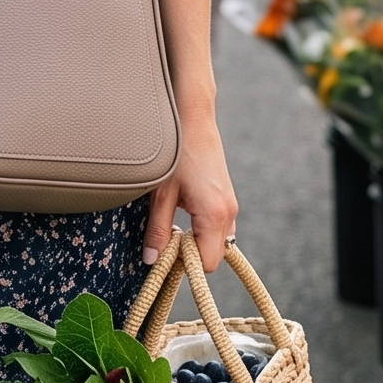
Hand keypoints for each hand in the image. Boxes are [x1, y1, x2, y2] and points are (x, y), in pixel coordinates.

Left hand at [143, 108, 236, 274]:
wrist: (194, 118)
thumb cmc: (177, 152)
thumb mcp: (161, 194)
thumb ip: (157, 230)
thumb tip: (152, 261)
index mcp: (214, 215)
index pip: (206, 264)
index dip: (185, 264)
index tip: (166, 252)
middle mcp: (229, 213)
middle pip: (214, 255)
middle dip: (191, 254)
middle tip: (167, 237)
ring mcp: (231, 205)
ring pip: (218, 241)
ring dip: (197, 240)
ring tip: (175, 221)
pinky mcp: (227, 198)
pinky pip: (219, 226)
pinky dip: (203, 228)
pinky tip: (185, 211)